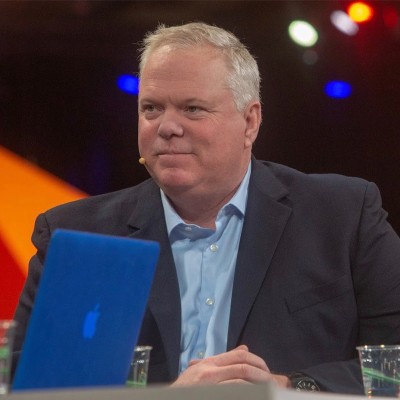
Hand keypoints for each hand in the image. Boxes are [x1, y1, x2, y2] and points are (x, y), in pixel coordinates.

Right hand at [171, 345, 289, 386]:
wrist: (168, 399)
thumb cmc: (184, 390)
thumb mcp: (200, 371)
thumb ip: (221, 362)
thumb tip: (244, 349)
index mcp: (209, 364)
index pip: (238, 355)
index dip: (256, 360)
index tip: (265, 368)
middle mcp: (210, 372)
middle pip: (243, 366)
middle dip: (261, 373)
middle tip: (271, 380)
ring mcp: (210, 386)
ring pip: (241, 381)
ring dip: (258, 385)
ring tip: (268, 389)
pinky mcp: (211, 395)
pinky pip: (235, 393)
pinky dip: (248, 393)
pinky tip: (255, 394)